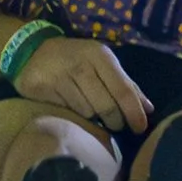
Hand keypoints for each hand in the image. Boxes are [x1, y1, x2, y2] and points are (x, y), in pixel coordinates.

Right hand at [13, 34, 151, 136]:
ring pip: (86, 113)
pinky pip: (66, 114)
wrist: (33, 51)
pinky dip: (73, 117)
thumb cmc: (76, 59)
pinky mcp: (42, 89)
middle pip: (106, 106)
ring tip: (90, 113)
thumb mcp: (102, 63)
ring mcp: (60, 76)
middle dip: (114, 121)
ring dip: (92, 120)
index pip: (123, 89)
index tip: (140, 129)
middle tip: (114, 124)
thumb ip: (125, 84)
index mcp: (100, 55)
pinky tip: (72, 112)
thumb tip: (148, 108)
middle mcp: (81, 64)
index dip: (134, 112)